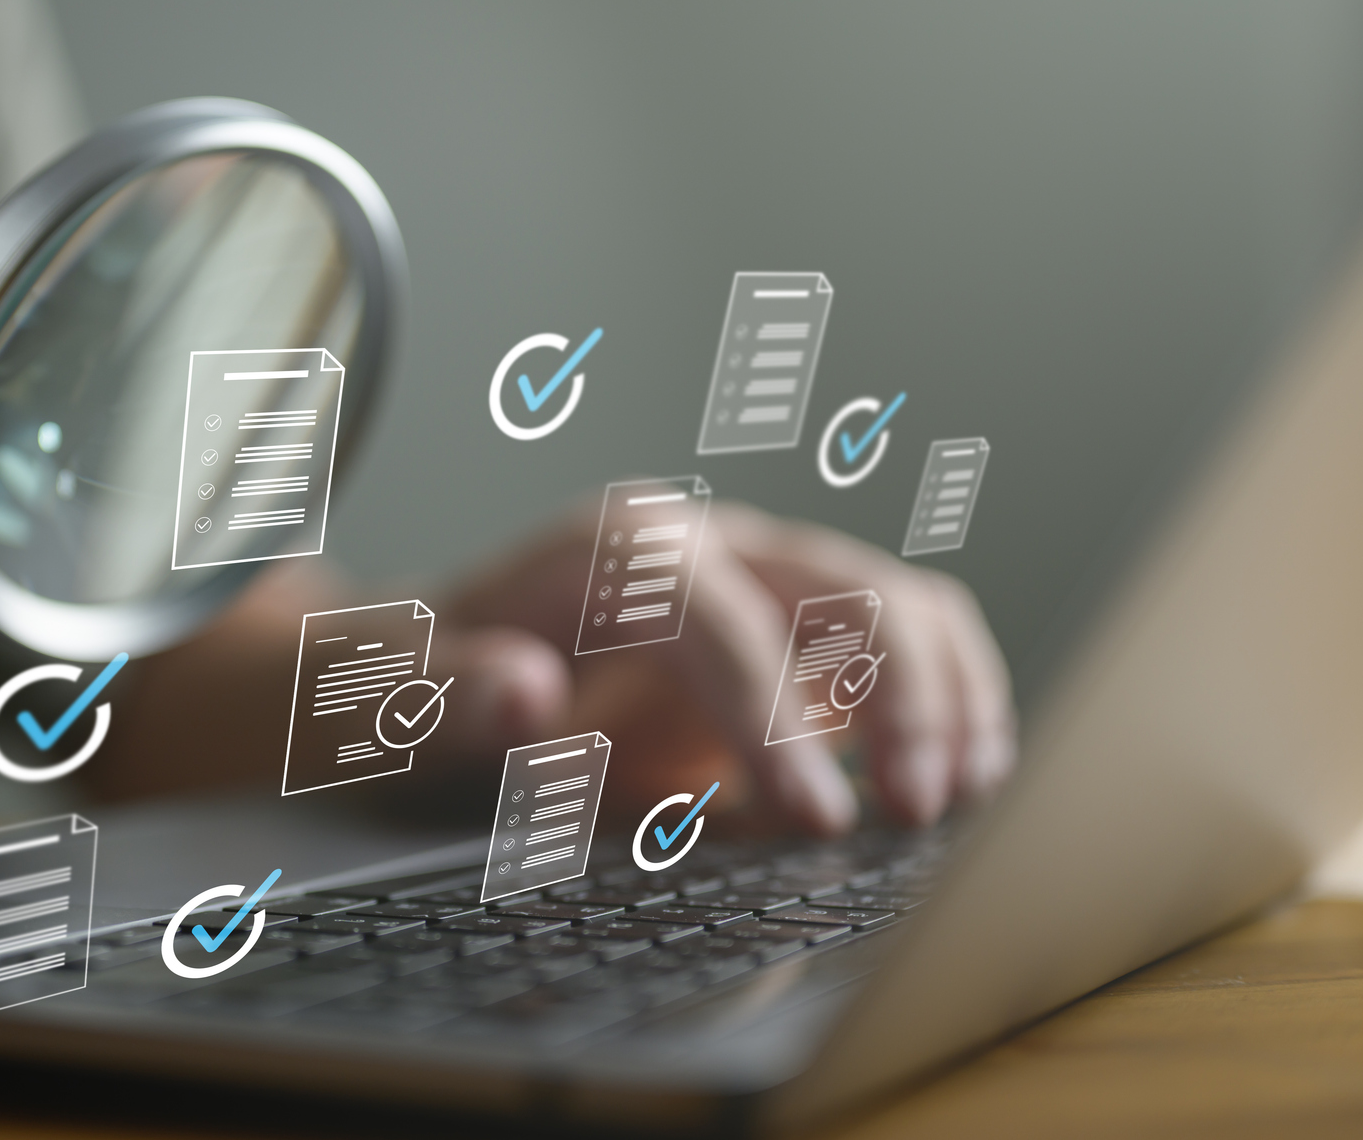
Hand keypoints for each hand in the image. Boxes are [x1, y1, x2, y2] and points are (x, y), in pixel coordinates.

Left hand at [437, 499, 1013, 831]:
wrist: (420, 669)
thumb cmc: (410, 682)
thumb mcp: (399, 695)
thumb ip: (456, 694)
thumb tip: (525, 693)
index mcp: (611, 550)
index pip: (719, 614)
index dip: (772, 711)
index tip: (814, 814)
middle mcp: (702, 548)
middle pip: (838, 584)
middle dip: (894, 695)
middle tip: (910, 814)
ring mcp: (757, 588)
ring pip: (894, 601)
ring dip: (943, 694)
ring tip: (955, 800)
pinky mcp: (792, 642)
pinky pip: (901, 645)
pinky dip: (949, 699)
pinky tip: (963, 777)